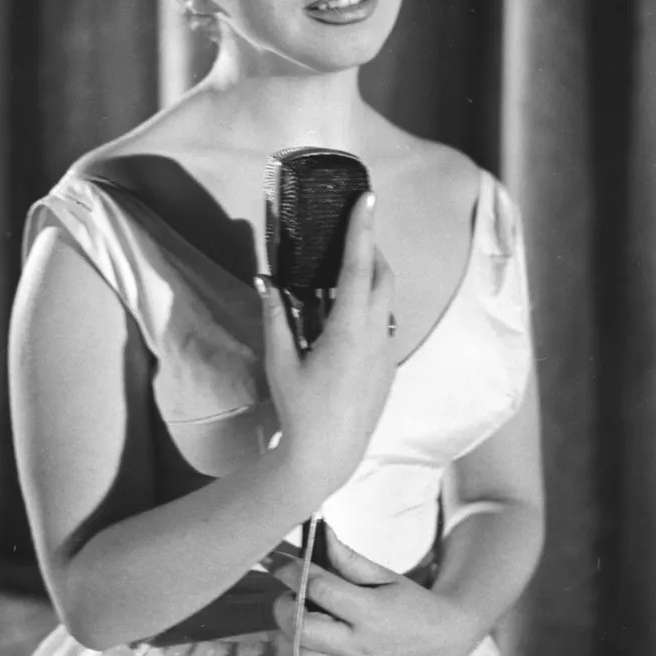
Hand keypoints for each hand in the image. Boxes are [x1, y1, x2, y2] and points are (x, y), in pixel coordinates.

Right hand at [257, 192, 396, 494]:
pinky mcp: (389, 367)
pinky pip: (384, 322)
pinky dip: (370, 306)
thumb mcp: (280, 363)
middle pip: (383, 275)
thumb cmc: (300, 410)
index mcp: (349, 330)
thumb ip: (276, 318)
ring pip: (387, 299)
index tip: (368, 197)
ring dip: (371, 277)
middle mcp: (376, 335)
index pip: (359, 266)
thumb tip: (266, 281)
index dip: (363, 228)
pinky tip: (344, 317)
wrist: (329, 458)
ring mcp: (387, 352)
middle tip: (348, 232)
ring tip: (341, 273)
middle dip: (370, 247)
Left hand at [272, 525, 469, 655]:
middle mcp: (361, 647)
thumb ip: (349, 559)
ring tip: (292, 627)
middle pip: (302, 630)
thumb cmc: (411, 603)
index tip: (280, 565)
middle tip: (286, 597)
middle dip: (283, 608)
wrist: (443, 641)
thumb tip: (321, 535)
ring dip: (286, 642)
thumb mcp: (385, 575)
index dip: (292, 572)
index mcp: (369, 611)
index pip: (319, 588)